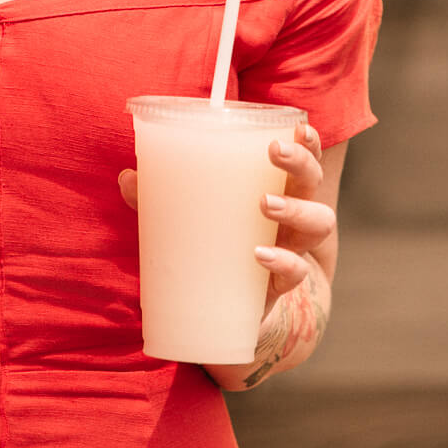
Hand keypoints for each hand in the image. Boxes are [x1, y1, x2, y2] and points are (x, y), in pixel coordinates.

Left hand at [117, 123, 335, 390]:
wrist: (235, 321)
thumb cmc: (216, 254)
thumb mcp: (190, 222)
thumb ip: (160, 199)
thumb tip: (128, 177)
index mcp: (277, 194)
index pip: (304, 161)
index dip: (308, 143)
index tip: (298, 126)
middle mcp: (294, 221)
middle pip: (313, 184)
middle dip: (300, 163)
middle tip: (273, 151)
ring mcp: (293, 253)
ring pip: (319, 223)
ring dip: (295, 209)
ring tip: (264, 202)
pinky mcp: (281, 287)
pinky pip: (296, 273)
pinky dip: (281, 262)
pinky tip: (259, 256)